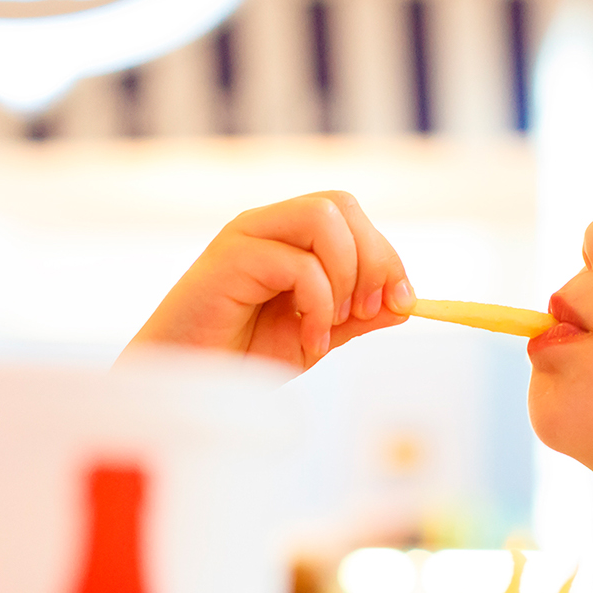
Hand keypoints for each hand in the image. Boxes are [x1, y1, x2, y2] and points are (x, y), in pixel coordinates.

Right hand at [121, 191, 415, 370]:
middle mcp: (267, 225)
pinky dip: (317, 307)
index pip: (351, 217)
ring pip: (323, 217)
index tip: (403, 304)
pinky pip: (297, 264)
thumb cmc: (240, 360)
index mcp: (287, 237)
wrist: (186, 388)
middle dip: (374, 260)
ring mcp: (246, 236)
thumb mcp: (315, 338)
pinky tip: (308, 342)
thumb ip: (355, 318)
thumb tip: (406, 305)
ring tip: (331, 325)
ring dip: (345, 275)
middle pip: (342, 204)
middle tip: (366, 312)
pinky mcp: (229, 260)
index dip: (387, 256)